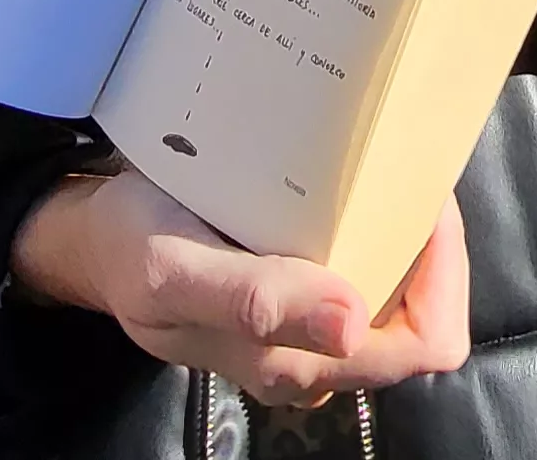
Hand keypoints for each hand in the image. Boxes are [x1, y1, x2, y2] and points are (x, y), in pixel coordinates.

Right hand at [12, 173, 471, 408]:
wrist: (93, 241)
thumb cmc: (133, 251)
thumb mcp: (176, 273)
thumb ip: (255, 303)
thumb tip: (351, 324)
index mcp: (295, 364)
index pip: (421, 345)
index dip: (443, 280)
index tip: (427, 206)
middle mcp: (316, 356)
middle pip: (424, 320)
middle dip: (432, 250)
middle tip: (411, 176)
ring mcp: (312, 330)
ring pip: (401, 295)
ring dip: (406, 236)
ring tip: (388, 173)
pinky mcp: (303, 299)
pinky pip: (370, 271)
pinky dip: (378, 228)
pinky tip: (358, 187)